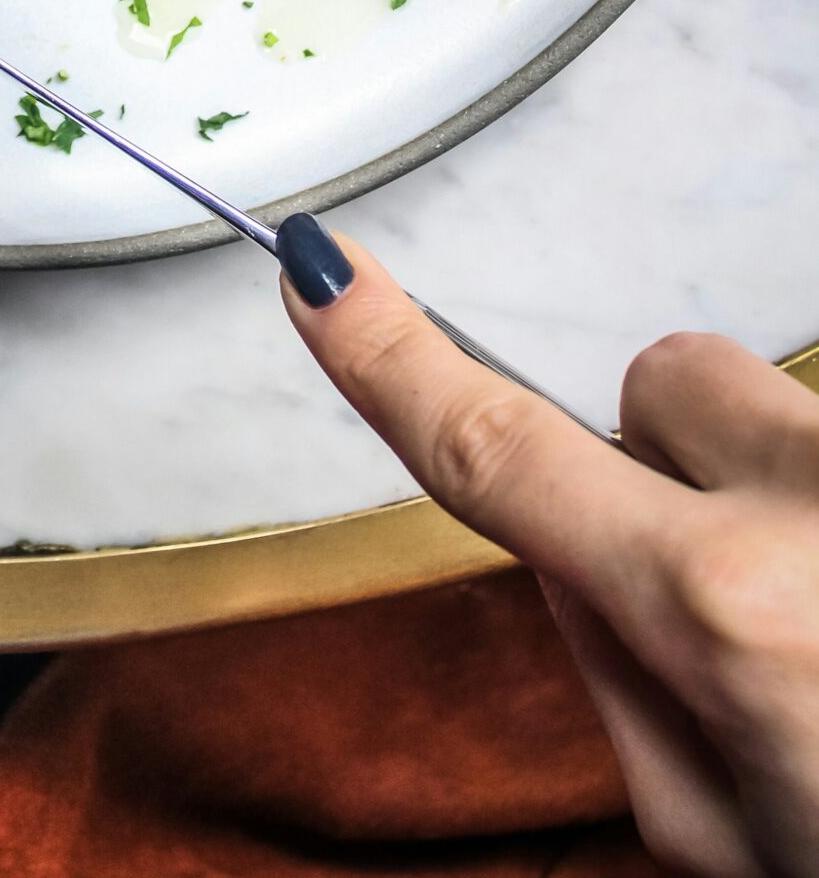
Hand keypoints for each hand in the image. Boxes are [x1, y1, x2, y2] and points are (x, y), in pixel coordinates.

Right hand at [278, 218, 818, 877]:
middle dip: (674, 467)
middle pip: (661, 384)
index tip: (321, 271)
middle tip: (761, 615)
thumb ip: (618, 675)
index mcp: (726, 615)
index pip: (502, 457)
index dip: (390, 363)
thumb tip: (581, 549)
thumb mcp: (716, 839)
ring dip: (795, 485)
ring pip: (782, 401)